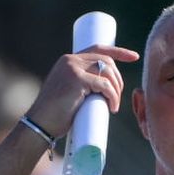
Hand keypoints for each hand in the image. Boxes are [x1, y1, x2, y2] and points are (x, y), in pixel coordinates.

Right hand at [25, 45, 140, 138]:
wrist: (39, 125)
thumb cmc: (54, 116)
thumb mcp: (68, 94)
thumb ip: (82, 88)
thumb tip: (102, 94)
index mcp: (68, 61)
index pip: (98, 49)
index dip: (118, 51)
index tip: (134, 57)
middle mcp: (70, 60)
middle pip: (106, 60)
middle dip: (118, 78)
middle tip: (118, 96)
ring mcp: (73, 68)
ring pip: (107, 71)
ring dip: (116, 89)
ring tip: (114, 105)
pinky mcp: (77, 80)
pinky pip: (104, 84)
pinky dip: (113, 96)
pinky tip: (113, 107)